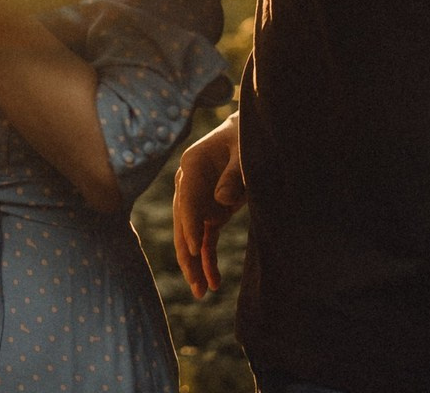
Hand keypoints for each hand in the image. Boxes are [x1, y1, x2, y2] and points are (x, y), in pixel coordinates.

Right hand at [173, 113, 246, 297]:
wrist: (247, 136)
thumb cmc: (244, 139)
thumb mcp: (243, 152)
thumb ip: (234, 174)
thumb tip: (221, 200)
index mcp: (192, 164)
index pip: (186, 198)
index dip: (190, 224)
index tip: (196, 248)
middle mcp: (188, 184)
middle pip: (183, 221)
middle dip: (188, 254)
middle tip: (194, 282)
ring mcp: (198, 200)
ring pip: (190, 235)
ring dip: (195, 264)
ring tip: (201, 292)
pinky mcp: (210, 212)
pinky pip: (205, 239)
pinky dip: (207, 260)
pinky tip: (213, 282)